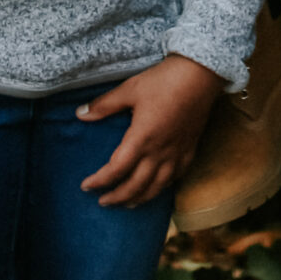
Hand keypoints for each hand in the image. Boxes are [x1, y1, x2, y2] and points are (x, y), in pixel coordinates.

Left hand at [77, 55, 222, 208]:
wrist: (200, 75)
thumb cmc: (163, 80)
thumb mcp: (130, 89)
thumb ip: (104, 105)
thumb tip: (80, 114)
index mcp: (141, 139)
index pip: (116, 170)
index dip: (99, 181)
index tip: (86, 186)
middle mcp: (159, 152)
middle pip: (135, 186)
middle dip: (117, 198)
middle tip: (103, 202)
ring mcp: (176, 154)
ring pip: (157, 188)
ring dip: (139, 199)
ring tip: (128, 204)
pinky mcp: (189, 150)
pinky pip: (176, 178)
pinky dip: (163, 188)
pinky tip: (157, 188)